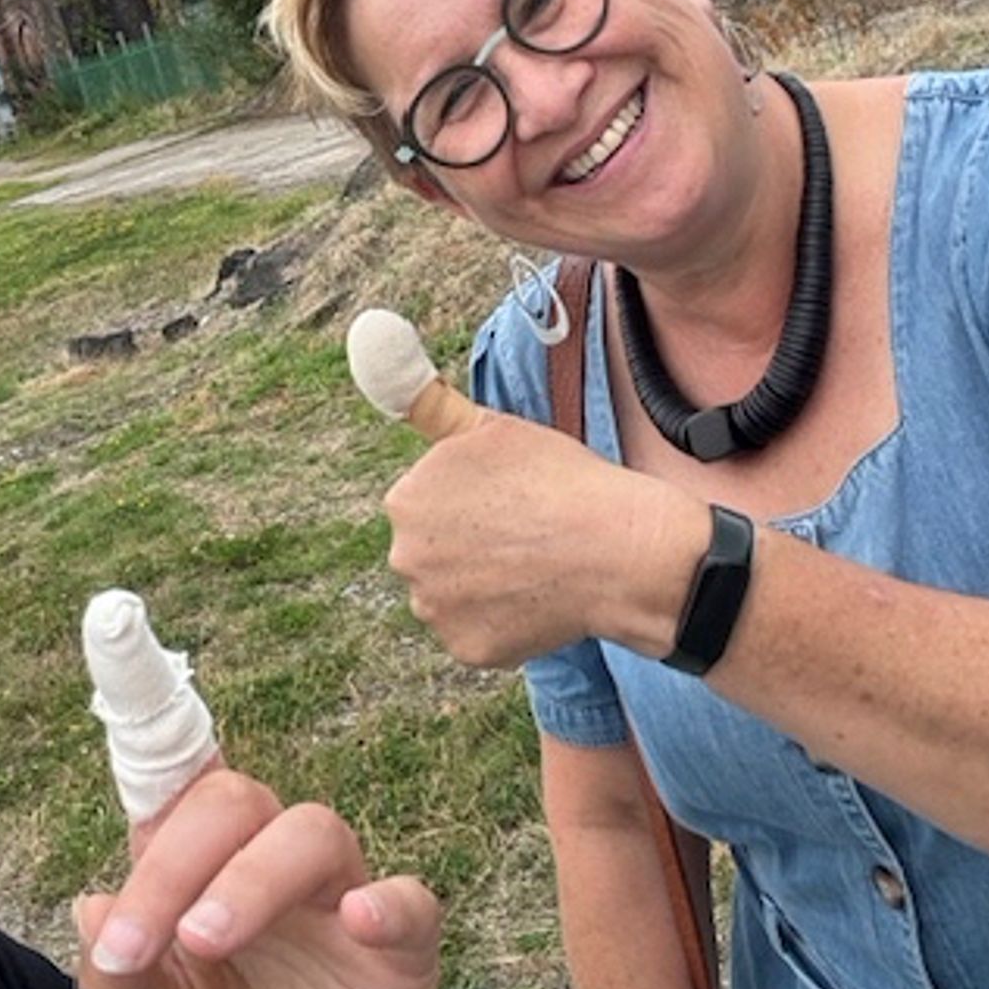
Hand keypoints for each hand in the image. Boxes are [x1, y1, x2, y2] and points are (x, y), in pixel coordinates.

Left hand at [75, 769, 446, 988]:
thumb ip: (115, 982)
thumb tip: (92, 905)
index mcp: (204, 876)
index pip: (179, 796)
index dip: (155, 755)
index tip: (121, 716)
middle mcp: (270, 872)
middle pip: (237, 802)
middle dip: (183, 855)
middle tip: (152, 937)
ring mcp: (339, 905)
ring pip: (313, 832)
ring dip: (254, 877)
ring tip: (206, 939)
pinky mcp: (402, 954)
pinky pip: (411, 901)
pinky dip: (388, 902)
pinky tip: (358, 921)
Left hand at [382, 407, 708, 667]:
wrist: (615, 549)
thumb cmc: (557, 479)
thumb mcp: (490, 428)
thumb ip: (426, 401)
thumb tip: (373, 339)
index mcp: (404, 501)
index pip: (427, 502)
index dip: (472, 500)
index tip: (509, 499)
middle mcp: (405, 558)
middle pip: (432, 549)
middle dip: (468, 543)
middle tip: (524, 532)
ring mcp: (434, 609)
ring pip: (452, 592)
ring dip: (482, 583)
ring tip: (533, 564)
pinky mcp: (466, 649)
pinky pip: (477, 632)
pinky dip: (503, 621)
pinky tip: (537, 597)